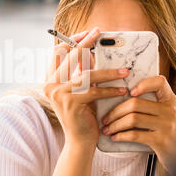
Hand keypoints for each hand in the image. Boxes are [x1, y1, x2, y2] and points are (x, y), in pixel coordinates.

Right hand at [44, 28, 128, 148]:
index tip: (88, 33)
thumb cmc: (83, 114)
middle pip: (70, 56)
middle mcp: (50, 85)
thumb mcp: (81, 90)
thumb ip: (82, 72)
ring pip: (86, 74)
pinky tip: (123, 91)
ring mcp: (59, 94)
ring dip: (108, 72)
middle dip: (86, 43)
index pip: (58, 52)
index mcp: (50, 79)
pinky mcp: (70, 103)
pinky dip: (110, 90)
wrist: (79, 142)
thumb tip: (92, 51)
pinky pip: (94, 91)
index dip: (73, 40)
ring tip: (125, 71)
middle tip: (100, 33)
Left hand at [101, 76, 175, 173]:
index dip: (143, 84)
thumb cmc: (169, 133)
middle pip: (136, 104)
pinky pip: (135, 135)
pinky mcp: (161, 141)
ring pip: (133, 119)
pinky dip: (121, 135)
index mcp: (170, 100)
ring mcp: (167, 126)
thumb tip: (122, 97)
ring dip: (115, 125)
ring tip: (107, 129)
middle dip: (115, 111)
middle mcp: (170, 111)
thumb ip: (152, 105)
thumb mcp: (166, 115)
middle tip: (105, 119)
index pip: (160, 82)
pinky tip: (115, 137)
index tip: (129, 91)